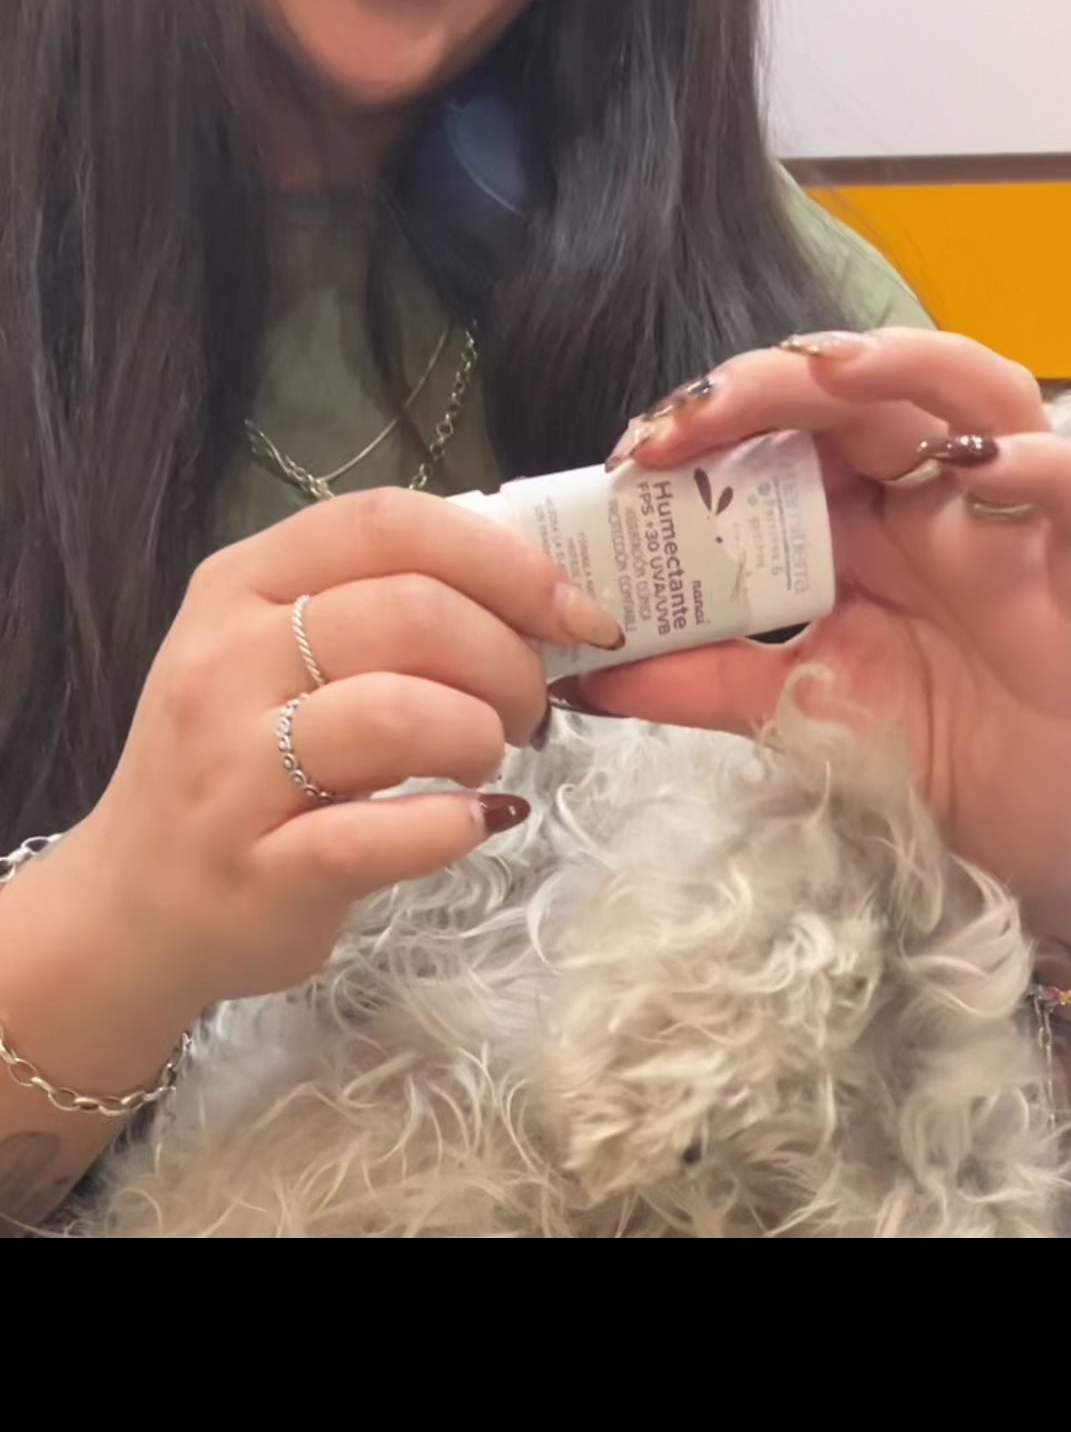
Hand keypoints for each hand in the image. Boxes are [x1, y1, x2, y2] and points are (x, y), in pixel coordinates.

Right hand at [66, 489, 621, 1019]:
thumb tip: (535, 594)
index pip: (387, 524)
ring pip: (398, 713)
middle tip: (529, 708)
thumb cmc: (238, 766)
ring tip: (484, 759)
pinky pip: (378, 833)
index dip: (504, 559)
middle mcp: (226, 661)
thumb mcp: (281, 657)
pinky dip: (451, 825)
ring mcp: (233, 767)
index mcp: (242, 586)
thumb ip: (382, 608)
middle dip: (509, 657)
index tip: (573, 611)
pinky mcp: (260, 867)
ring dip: (480, 735)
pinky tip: (471, 822)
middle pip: (412, 612)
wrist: (136, 908)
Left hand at [575, 331, 1070, 918]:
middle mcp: (935, 492)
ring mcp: (1016, 521)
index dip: (717, 415)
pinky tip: (985, 470)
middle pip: (872, 387)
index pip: (789, 420)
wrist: (1009, 837)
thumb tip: (573, 673)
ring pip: (987, 397)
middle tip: (701, 410)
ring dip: (911, 368)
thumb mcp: (781, 706)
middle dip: (782, 379)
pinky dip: (1044, 469)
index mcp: (859, 508)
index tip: (639, 452)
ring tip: (831, 374)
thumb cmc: (910, 743)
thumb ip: (690, 677)